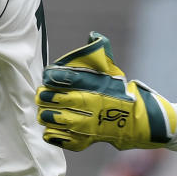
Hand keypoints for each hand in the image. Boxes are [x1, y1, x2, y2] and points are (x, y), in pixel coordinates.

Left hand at [35, 32, 176, 151]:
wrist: (134, 120)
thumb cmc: (118, 92)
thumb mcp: (112, 71)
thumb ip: (100, 53)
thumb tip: (93, 35)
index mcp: (93, 85)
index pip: (65, 78)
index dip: (53, 77)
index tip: (48, 77)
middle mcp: (89, 104)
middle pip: (57, 100)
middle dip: (45, 97)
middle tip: (42, 95)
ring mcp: (86, 124)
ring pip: (57, 120)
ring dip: (47, 115)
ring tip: (44, 112)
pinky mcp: (85, 140)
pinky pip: (62, 139)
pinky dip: (53, 134)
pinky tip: (51, 128)